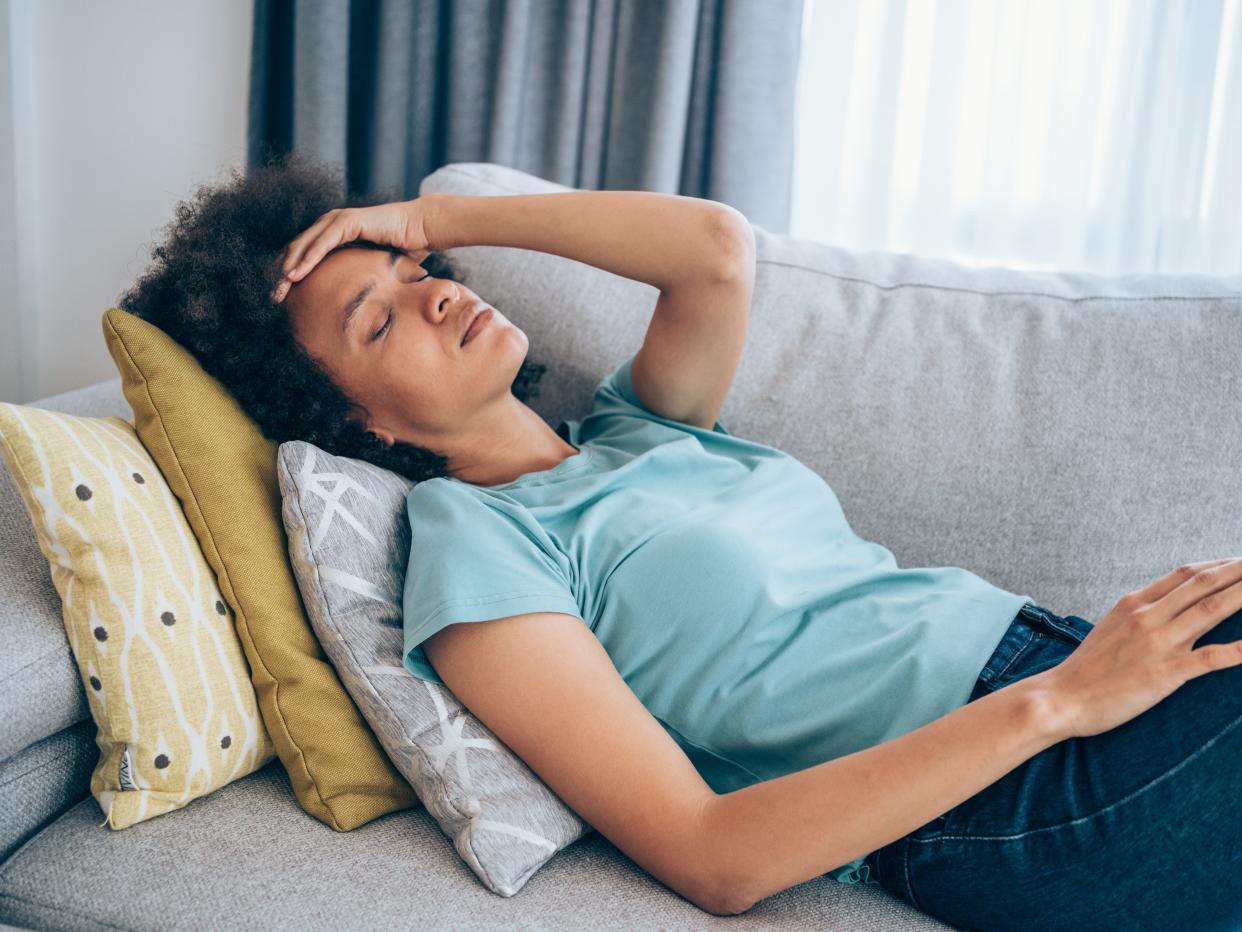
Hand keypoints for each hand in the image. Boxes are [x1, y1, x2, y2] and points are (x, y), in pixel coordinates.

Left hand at [270, 195, 439, 303]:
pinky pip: (322, 242)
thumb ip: (359, 276)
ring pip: (304, 245)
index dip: (291, 274)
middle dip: (283, 274)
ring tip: (280, 289)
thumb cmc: (407, 248)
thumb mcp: (375, 267)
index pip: (305, 254)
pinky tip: (295, 274)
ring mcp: (339, 220)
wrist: (425, 229)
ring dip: (289, 268)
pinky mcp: (348, 221)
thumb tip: (357, 302)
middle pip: (298, 249)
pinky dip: (307, 259)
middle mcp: (332, 224)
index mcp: (336, 234)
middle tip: (274, 297)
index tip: (284, 298)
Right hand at [1036, 557, 1241, 738]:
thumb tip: (1162, 608)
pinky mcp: (1164, 673)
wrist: (1061, 697)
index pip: (1184, 574)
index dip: (1218, 565)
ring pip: (1212, 610)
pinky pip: (1210, 658)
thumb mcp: (1110, 629)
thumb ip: (1138, 615)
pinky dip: (1239, 650)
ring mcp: (1157, 643)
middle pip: (1203, 584)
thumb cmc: (1086, 670)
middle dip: (1239, 571)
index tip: (1238, 562)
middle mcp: (1147, 616)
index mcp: (1133, 603)